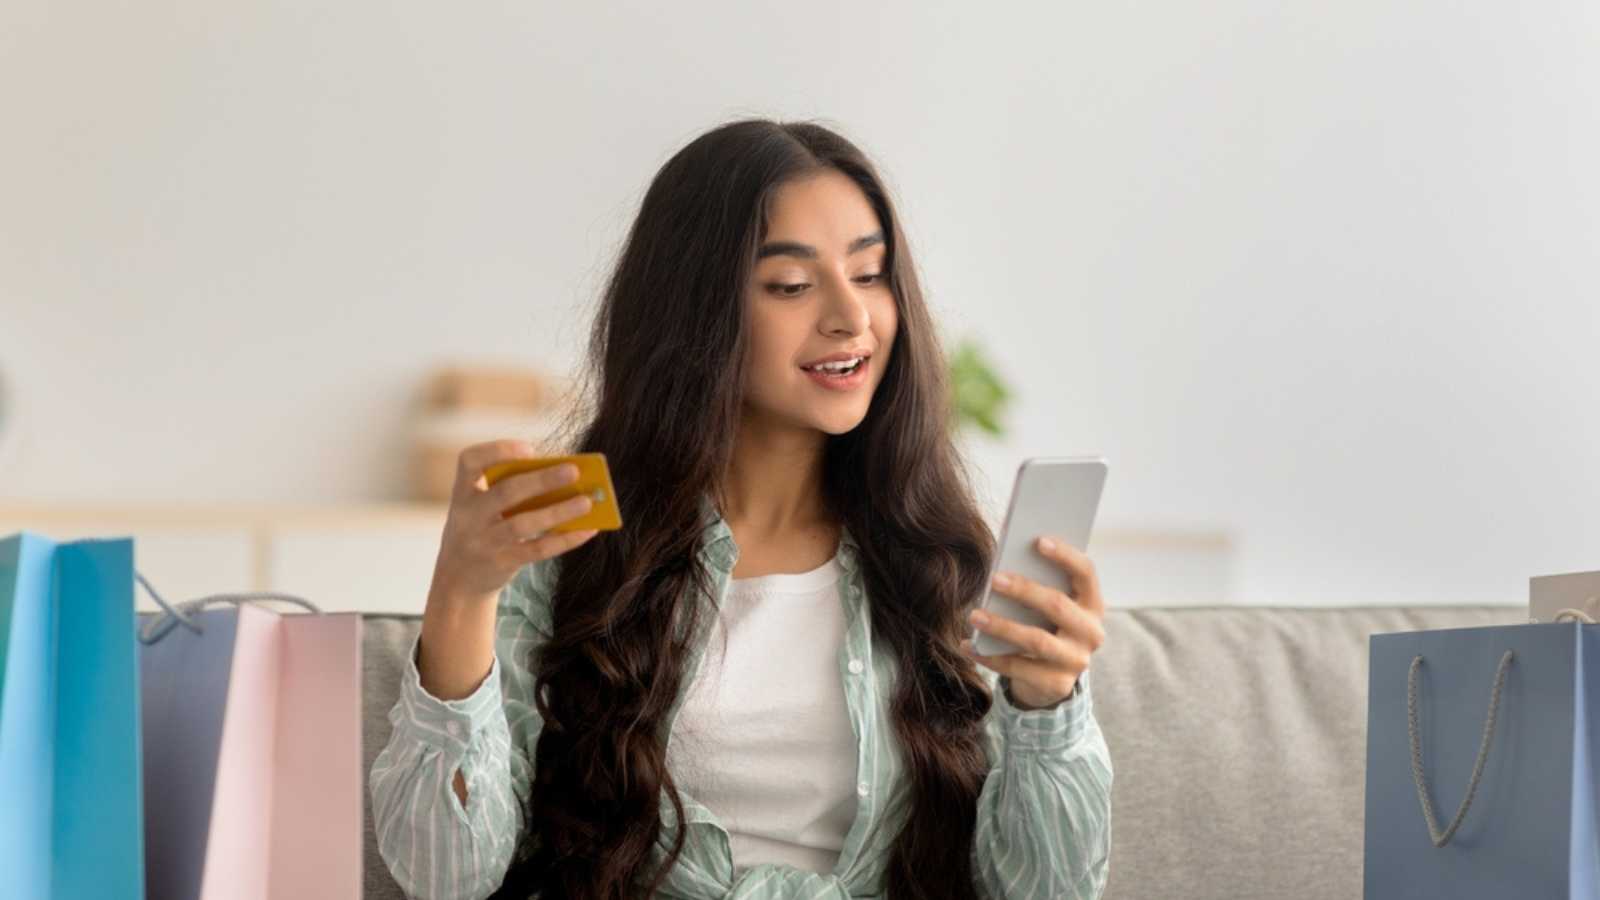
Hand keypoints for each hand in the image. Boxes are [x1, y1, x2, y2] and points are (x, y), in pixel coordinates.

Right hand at [428, 439, 601, 603]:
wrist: (458, 581)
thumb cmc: (481, 531)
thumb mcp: (481, 509)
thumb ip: (510, 491)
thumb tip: (564, 478)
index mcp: (463, 493)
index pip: (468, 461)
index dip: (498, 451)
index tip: (530, 449)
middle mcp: (468, 516)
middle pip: (506, 492)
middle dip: (542, 480)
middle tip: (574, 471)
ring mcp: (483, 542)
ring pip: (524, 524)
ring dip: (559, 511)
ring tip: (587, 502)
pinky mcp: (501, 563)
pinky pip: (538, 550)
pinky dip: (565, 539)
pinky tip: (587, 529)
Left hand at [962, 535, 1106, 708]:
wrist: (1051, 679)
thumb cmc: (1044, 627)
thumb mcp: (1047, 607)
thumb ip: (1037, 586)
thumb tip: (1003, 566)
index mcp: (1092, 604)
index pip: (1085, 573)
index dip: (1065, 555)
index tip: (1038, 540)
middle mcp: (1091, 632)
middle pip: (1058, 605)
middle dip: (1025, 590)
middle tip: (994, 579)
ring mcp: (1076, 661)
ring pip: (1037, 640)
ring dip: (1002, 626)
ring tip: (974, 615)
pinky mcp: (1056, 684)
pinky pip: (1018, 669)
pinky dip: (989, 656)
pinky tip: (968, 645)